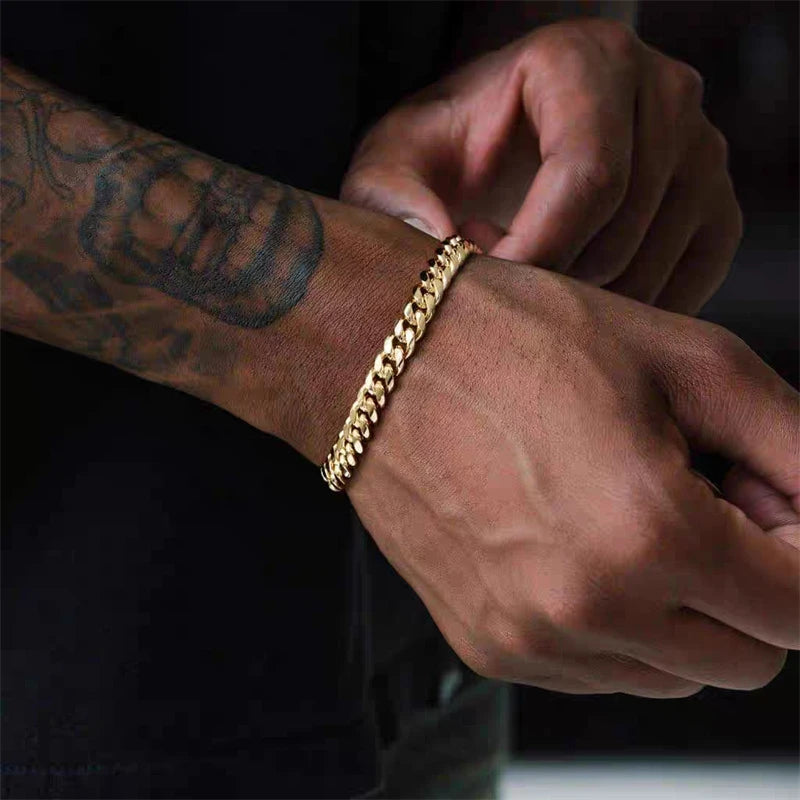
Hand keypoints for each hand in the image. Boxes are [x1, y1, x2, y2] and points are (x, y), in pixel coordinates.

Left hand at [342, 19, 741, 313]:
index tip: (484, 286)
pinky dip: (627, 317)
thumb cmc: (445, 156)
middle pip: (620, 231)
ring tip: (528, 287)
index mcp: (588, 59)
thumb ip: (394, 196)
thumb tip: (440, 240)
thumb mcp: (394, 164)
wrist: (496, 156)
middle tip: (499, 292)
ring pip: (648, 270)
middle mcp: (664, 93)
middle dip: (547, 285)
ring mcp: (703, 153)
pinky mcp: (717, 209)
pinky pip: (686, 290)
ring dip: (579, 306)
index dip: (532, 251)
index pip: (587, 175)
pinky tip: (576, 304)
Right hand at [346, 253, 798, 696]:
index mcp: (649, 536)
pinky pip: (597, 671)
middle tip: (703, 501)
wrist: (382, 359)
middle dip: (751, 588)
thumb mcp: (687, 362)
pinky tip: (577, 541)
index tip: (770, 506)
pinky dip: (615, 622)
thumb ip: (796, 449)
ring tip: (629, 515)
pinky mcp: (488, 645)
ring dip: (681, 609)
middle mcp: (587, 611)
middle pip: (746, 658)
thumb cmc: (517, 341)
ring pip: (672, 673)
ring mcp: (529, 639)